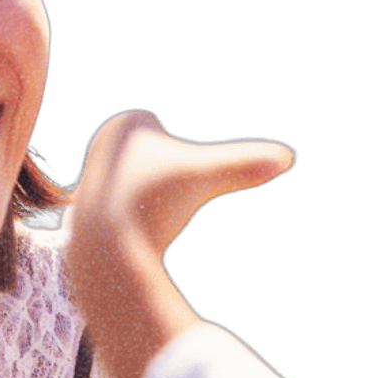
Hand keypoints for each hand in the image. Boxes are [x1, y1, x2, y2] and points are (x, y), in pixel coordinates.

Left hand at [66, 109, 293, 377]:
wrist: (106, 252)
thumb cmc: (155, 204)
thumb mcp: (205, 177)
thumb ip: (244, 164)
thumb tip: (288, 156)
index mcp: (123, 125)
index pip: (175, 139)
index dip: (180, 166)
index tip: (165, 179)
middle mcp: (101, 149)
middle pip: (165, 166)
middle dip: (164, 187)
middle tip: (153, 200)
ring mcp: (92, 181)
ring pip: (153, 193)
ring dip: (152, 208)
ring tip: (140, 218)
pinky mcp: (90, 215)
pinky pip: (137, 218)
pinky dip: (139, 228)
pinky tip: (125, 238)